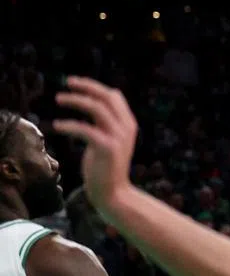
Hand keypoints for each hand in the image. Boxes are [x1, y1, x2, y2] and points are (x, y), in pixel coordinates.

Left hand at [53, 77, 137, 211]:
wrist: (113, 193)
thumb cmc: (106, 167)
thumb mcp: (109, 140)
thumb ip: (105, 125)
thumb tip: (93, 108)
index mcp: (128, 123)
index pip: (114, 96)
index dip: (95, 87)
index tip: (77, 83)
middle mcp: (126, 126)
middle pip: (107, 97)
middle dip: (87, 86)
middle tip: (68, 82)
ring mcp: (118, 137)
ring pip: (97, 108)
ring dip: (76, 101)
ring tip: (59, 98)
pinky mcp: (107, 148)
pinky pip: (85, 129)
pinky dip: (69, 125)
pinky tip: (56, 125)